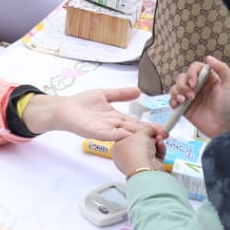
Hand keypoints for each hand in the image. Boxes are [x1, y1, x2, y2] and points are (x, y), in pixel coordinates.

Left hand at [19, 86, 158, 142]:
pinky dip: (118, 135)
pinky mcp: (96, 132)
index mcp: (117, 118)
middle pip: (134, 131)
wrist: (65, 108)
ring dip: (137, 137)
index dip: (149, 126)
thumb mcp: (105, 94)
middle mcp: (114, 126)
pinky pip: (108, 134)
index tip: (163, 128)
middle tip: (164, 137)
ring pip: (125, 134)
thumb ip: (121, 94)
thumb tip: (138, 91)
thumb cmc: (83, 103)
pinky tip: (128, 134)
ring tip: (151, 138)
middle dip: (148, 134)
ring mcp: (105, 131)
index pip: (136, 123)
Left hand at [112, 127, 162, 178]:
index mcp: (119, 147)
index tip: (149, 126)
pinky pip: (155, 155)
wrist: (145, 169)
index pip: (130, 135)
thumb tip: (151, 128)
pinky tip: (161, 144)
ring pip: (149, 148)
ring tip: (160, 137)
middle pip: (141, 141)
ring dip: (156, 141)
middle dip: (151, 135)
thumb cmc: (136, 152)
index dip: (141, 129)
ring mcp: (138, 162)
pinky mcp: (148, 166)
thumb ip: (147, 128)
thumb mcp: (141, 133)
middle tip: (157, 130)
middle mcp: (127, 155)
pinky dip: (159, 149)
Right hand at [173, 57, 229, 137]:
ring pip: (176, 88)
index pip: (194, 68)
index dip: (191, 73)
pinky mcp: (186, 109)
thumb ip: (222, 69)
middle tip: (190, 94)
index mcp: (209, 79)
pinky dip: (172, 100)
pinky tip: (178, 104)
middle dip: (183, 84)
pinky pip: (173, 101)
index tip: (194, 83)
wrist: (229, 128)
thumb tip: (208, 57)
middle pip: (182, 77)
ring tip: (184, 100)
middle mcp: (198, 86)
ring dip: (177, 92)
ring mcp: (191, 98)